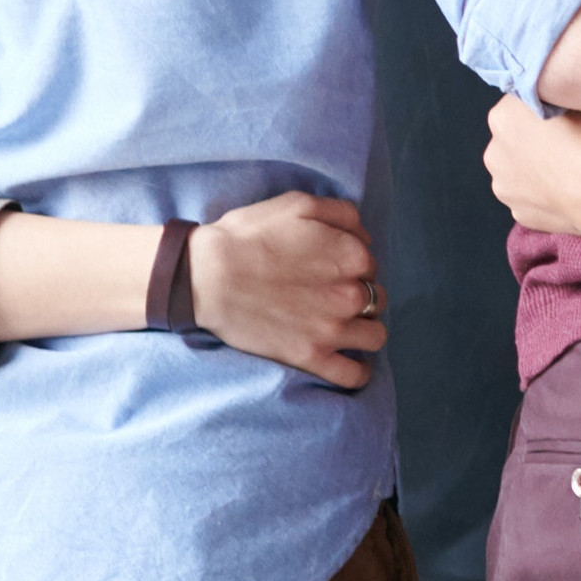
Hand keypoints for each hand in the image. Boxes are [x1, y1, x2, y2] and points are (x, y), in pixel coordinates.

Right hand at [189, 193, 387, 387]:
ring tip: (344, 325)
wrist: (204, 275)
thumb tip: (364, 237)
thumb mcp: (297, 204)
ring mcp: (333, 330)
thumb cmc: (247, 236)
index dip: (351, 265)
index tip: (328, 268)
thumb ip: (342, 214)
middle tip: (330, 295)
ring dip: (364, 330)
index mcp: (351, 256)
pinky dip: (358, 373)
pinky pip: (354, 376)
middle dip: (360, 296)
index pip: (370, 265)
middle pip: (376, 299)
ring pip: (375, 336)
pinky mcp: (311, 357)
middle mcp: (350, 294)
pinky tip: (352, 363)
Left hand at [485, 96, 580, 244]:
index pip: (519, 103)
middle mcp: (493, 152)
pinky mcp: (518, 213)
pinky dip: (544, 197)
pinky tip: (567, 194)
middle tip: (566, 145)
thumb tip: (564, 104)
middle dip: (532, 141)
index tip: (562, 116)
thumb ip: (561, 100)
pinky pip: (530, 200)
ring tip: (567, 173)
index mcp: (503, 117)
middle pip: (512, 140)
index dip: (542, 108)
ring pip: (517, 173)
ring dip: (535, 171)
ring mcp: (503, 187)